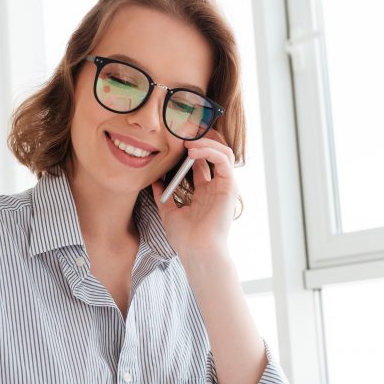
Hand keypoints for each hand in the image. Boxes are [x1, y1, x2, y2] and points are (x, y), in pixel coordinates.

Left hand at [151, 129, 237, 262]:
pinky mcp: (230, 186)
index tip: (173, 140)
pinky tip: (193, 150)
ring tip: (188, 140)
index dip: (188, 148)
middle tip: (182, 132)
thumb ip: (163, 195)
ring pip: (222, 151)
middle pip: (214, 152)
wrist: (197, 251)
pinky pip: (223, 159)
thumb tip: (153, 180)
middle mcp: (216, 186)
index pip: (200, 162)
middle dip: (201, 139)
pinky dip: (209, 150)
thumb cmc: (185, 238)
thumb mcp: (168, 212)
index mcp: (204, 192)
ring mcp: (225, 185)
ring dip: (205, 141)